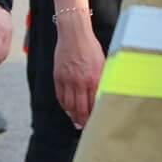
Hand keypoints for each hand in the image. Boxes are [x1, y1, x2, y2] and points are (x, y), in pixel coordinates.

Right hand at [52, 13, 105, 128]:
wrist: (74, 34)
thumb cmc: (91, 47)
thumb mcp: (103, 63)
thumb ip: (102, 80)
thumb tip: (103, 95)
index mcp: (95, 79)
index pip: (94, 105)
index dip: (94, 116)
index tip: (96, 123)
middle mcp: (81, 82)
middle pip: (81, 109)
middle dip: (83, 121)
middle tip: (85, 127)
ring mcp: (68, 80)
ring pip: (69, 105)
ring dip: (73, 116)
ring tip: (76, 121)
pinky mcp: (58, 77)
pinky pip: (60, 96)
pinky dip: (64, 105)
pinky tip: (68, 109)